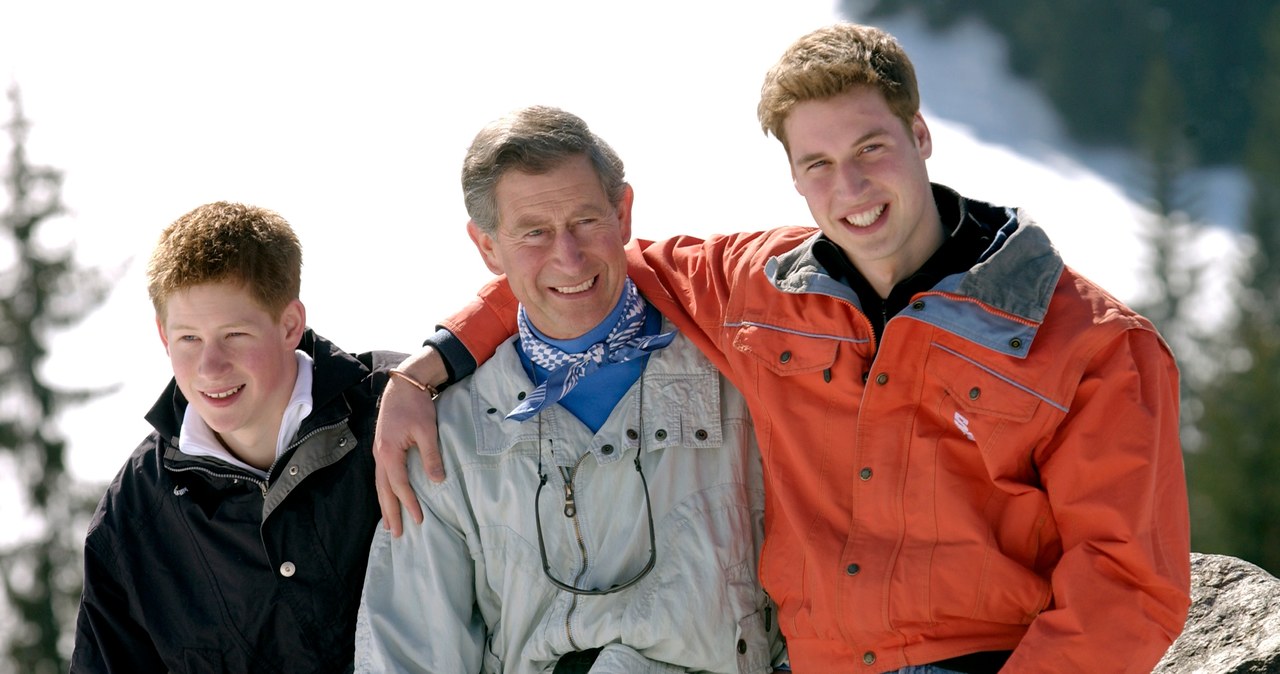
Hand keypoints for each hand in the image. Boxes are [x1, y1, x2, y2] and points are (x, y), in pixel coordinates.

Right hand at [374, 348, 447, 536]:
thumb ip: (431, 456)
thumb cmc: (416, 406)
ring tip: (389, 523)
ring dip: (384, 504)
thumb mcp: (427, 430)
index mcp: (389, 452)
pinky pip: (381, 476)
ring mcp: (378, 452)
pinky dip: (384, 490)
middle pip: (384, 490)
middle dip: (391, 512)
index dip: (409, 503)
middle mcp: (379, 455)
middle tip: (397, 533)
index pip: (400, 485)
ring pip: (380, 484)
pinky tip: (388, 498)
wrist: (403, 385)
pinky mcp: (382, 448)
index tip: (418, 519)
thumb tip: (437, 481)